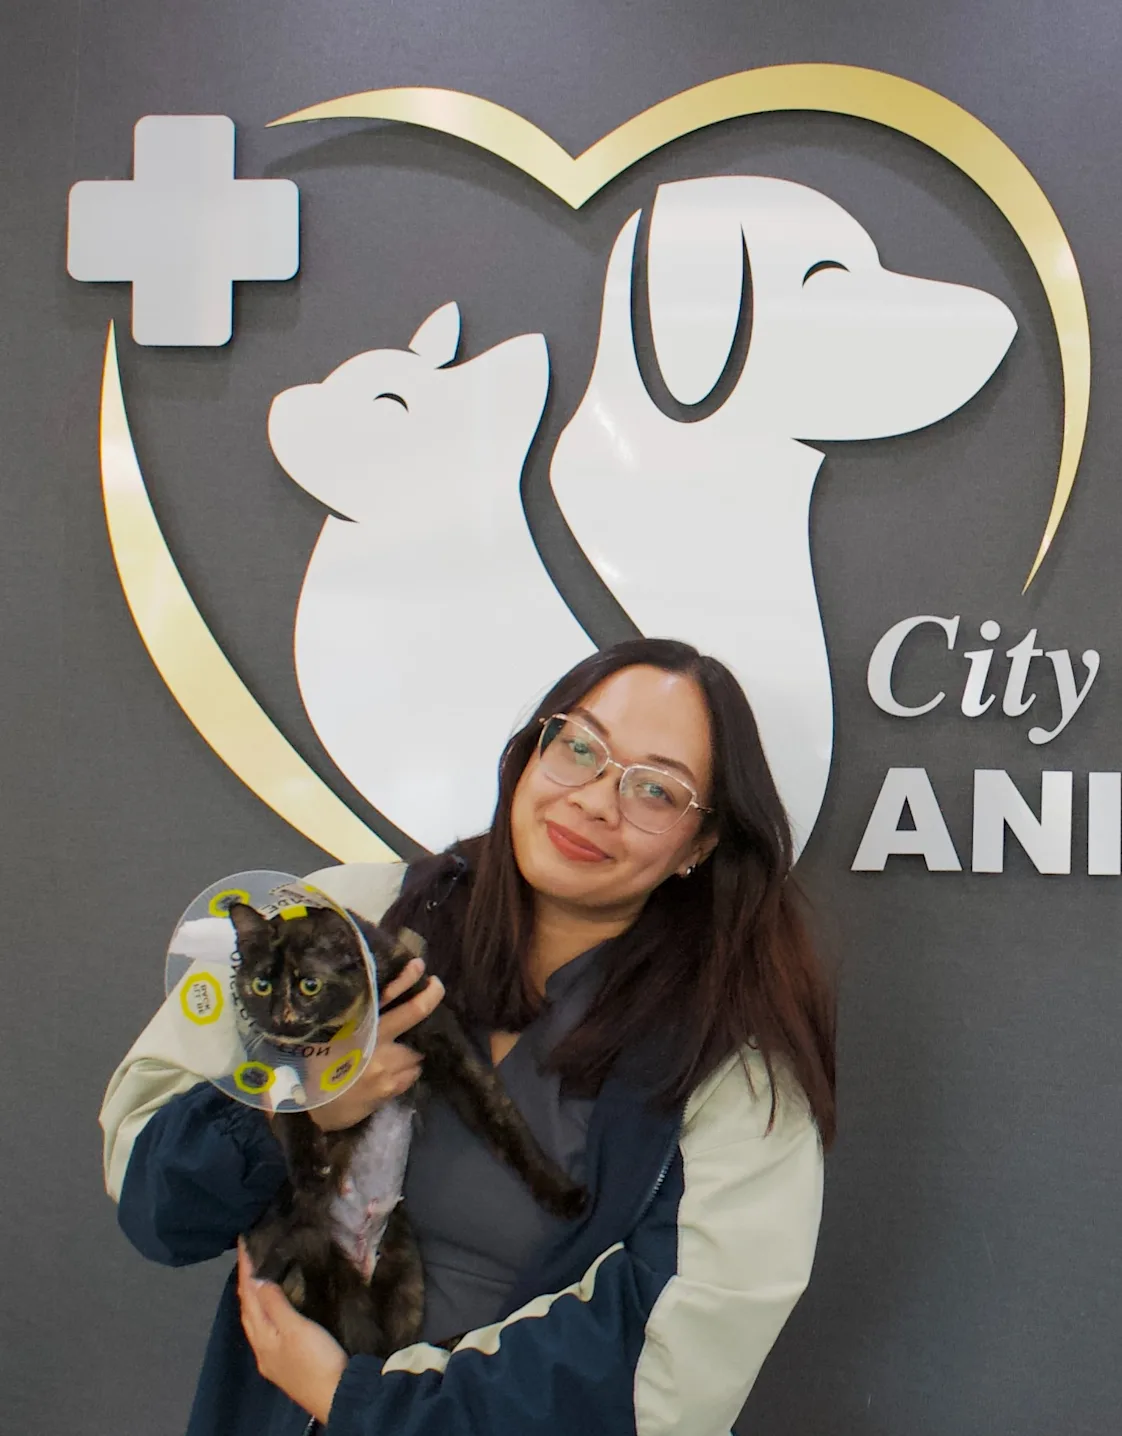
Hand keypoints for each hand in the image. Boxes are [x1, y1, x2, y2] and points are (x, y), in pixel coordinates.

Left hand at [237, 1241, 346, 1423]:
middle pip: (248, 1310)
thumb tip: (257, 1280)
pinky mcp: (287, 1362)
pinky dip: (266, 1310)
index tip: (243, 1243)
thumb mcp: (296, 1329)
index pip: (248, 1297)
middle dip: (246, 1283)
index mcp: (262, 1337)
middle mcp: (262, 1348)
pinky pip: (268, 1328)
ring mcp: (273, 1357)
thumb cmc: (316, 1360)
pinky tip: (275, 1308)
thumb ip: (276, 1304)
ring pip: (257, 1320)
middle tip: (249, 1256)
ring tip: (258, 1276)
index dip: (245, 1270)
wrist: (337, 1397)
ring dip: (255, 1298)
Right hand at [311, 958, 444, 1131]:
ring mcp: (385, 1067)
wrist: (309, 1111)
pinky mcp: (390, 1088)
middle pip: (412, 1012)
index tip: (420, 966)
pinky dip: (408, 1070)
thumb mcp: (328, 1036)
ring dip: (412, 1050)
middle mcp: (374, 1042)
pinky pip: (411, 1075)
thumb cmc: (314, 1069)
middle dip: (430, 997)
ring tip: (397, 1051)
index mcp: (357, 1026)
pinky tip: (394, 1072)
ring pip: (415, 1050)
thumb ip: (352, 1019)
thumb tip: (373, 998)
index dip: (406, 978)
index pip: (385, 994)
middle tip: (436, 985)